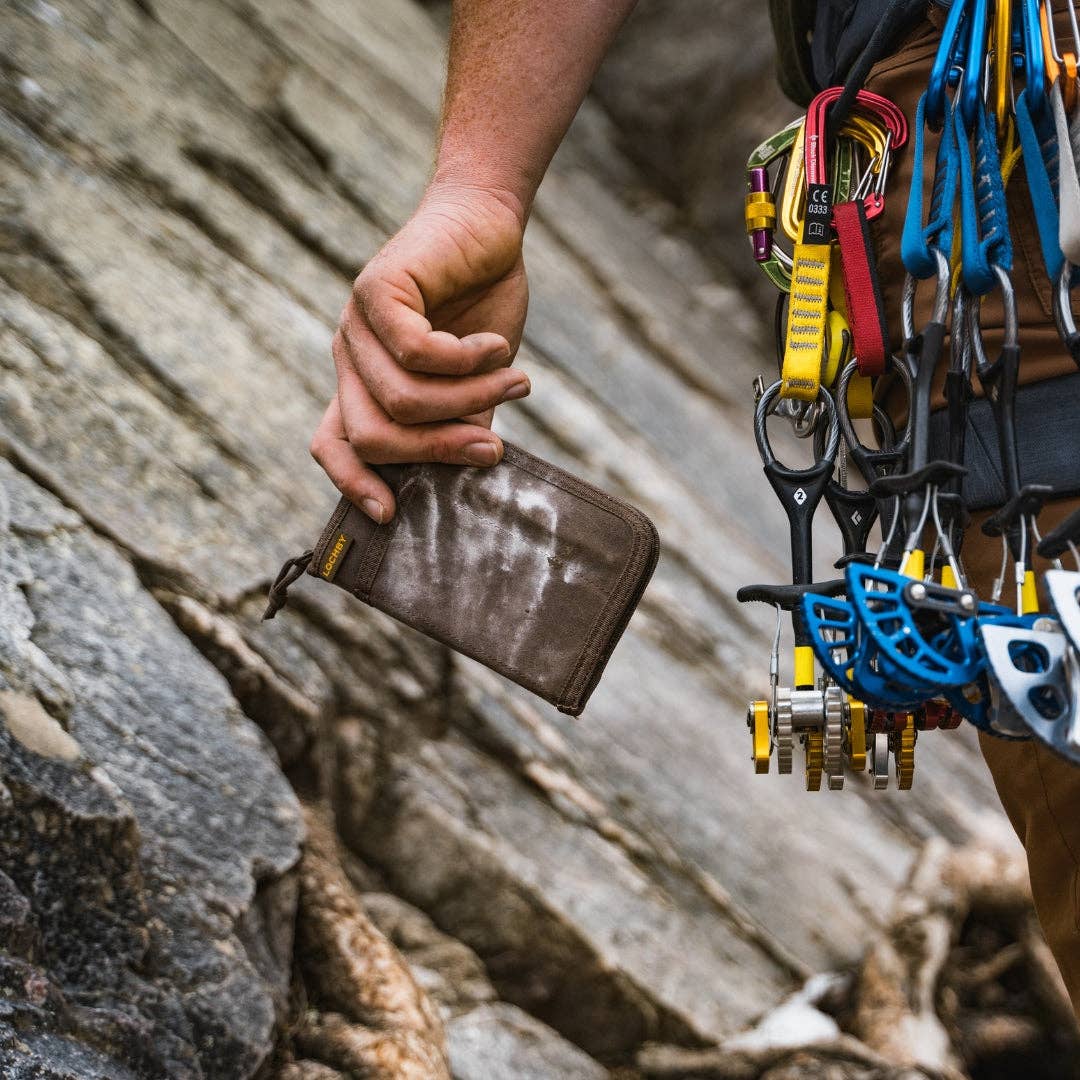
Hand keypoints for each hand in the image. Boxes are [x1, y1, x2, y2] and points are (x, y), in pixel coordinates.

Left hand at [311, 184, 530, 522]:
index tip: (390, 514)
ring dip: (470, 398)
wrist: (485, 226)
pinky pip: (417, 353)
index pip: (332, 444)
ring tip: (514, 379)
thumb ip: (461, 424)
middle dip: (439, 449)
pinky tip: (495, 345)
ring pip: (401, 399)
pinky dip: (466, 359)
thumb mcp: (473, 384)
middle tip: (491, 446)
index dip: (352, 484)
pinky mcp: (376, 290)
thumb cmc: (480, 307)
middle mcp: (349, 358)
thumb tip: (469, 474)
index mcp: (364, 384)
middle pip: (373, 436)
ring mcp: (356, 324)